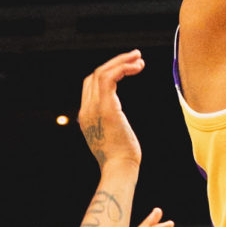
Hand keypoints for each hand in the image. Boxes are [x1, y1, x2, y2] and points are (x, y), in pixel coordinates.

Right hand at [78, 52, 144, 175]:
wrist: (119, 169)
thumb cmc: (122, 159)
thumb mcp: (114, 138)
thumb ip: (111, 125)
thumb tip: (119, 123)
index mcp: (86, 116)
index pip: (91, 85)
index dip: (108, 73)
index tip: (128, 69)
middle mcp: (86, 109)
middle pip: (95, 75)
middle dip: (116, 62)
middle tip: (136, 57)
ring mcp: (93, 108)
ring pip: (102, 72)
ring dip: (121, 61)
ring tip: (139, 58)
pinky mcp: (105, 108)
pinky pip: (110, 78)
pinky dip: (123, 68)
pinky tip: (137, 66)